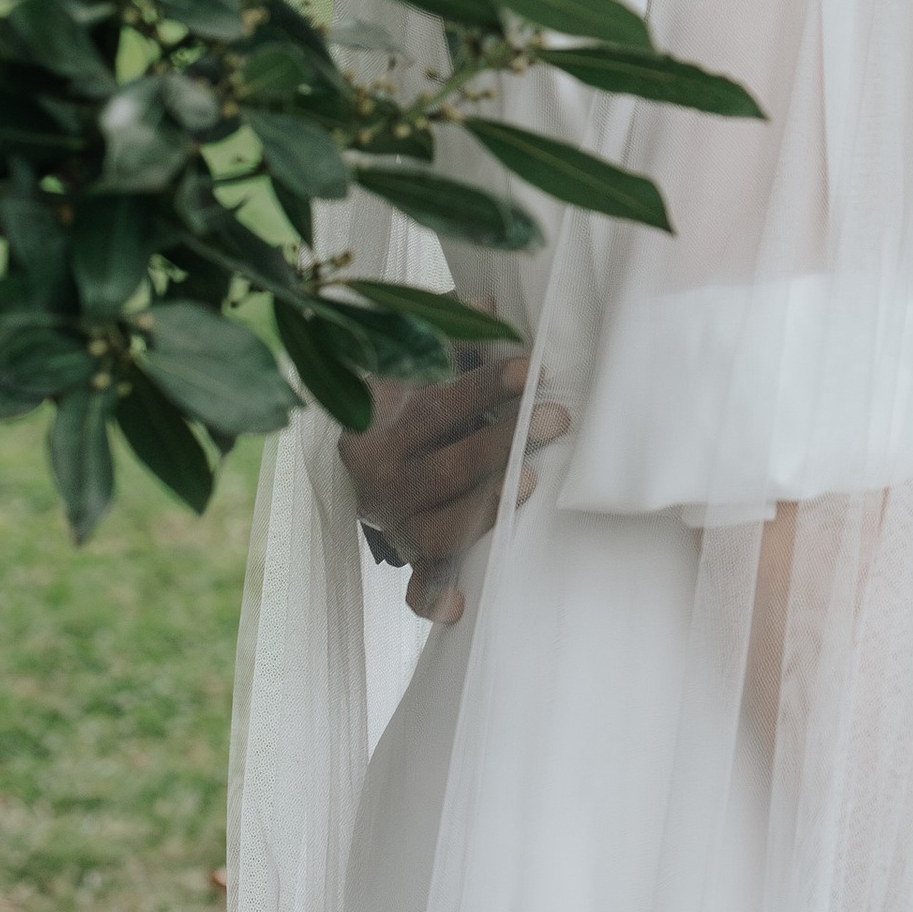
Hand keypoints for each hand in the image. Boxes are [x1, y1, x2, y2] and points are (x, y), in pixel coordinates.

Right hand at [336, 351, 569, 624]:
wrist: (357, 448)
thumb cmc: (404, 394)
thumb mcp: (412, 358)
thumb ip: (446, 333)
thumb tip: (486, 303)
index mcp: (377, 420)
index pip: (433, 403)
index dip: (483, 385)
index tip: (531, 367)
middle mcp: (379, 475)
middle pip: (442, 465)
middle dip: (500, 442)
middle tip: (555, 416)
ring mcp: (392, 519)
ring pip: (436, 525)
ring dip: (483, 509)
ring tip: (530, 484)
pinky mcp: (407, 552)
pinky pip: (416, 583)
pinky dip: (432, 598)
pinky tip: (459, 608)